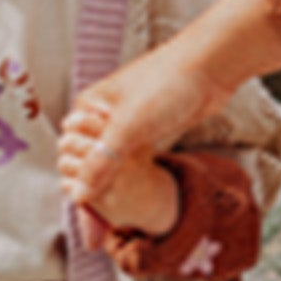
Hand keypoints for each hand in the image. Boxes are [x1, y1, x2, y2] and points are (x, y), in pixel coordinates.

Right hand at [61, 0, 280, 226]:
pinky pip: (131, 159)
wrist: (209, 66)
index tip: (91, 207)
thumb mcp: (128, 127)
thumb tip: (78, 195)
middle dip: (93, 186)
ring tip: (116, 213)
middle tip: (104, 214)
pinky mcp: (148, 128)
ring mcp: (126, 121)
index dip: (79, 181)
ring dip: (112, 183)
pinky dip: (130, 176)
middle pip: (89, 159)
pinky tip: (135, 193)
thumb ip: (101, 163)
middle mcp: (102, 114)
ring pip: (112, 160)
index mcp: (88, 108)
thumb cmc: (165, 86)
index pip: (70, 153)